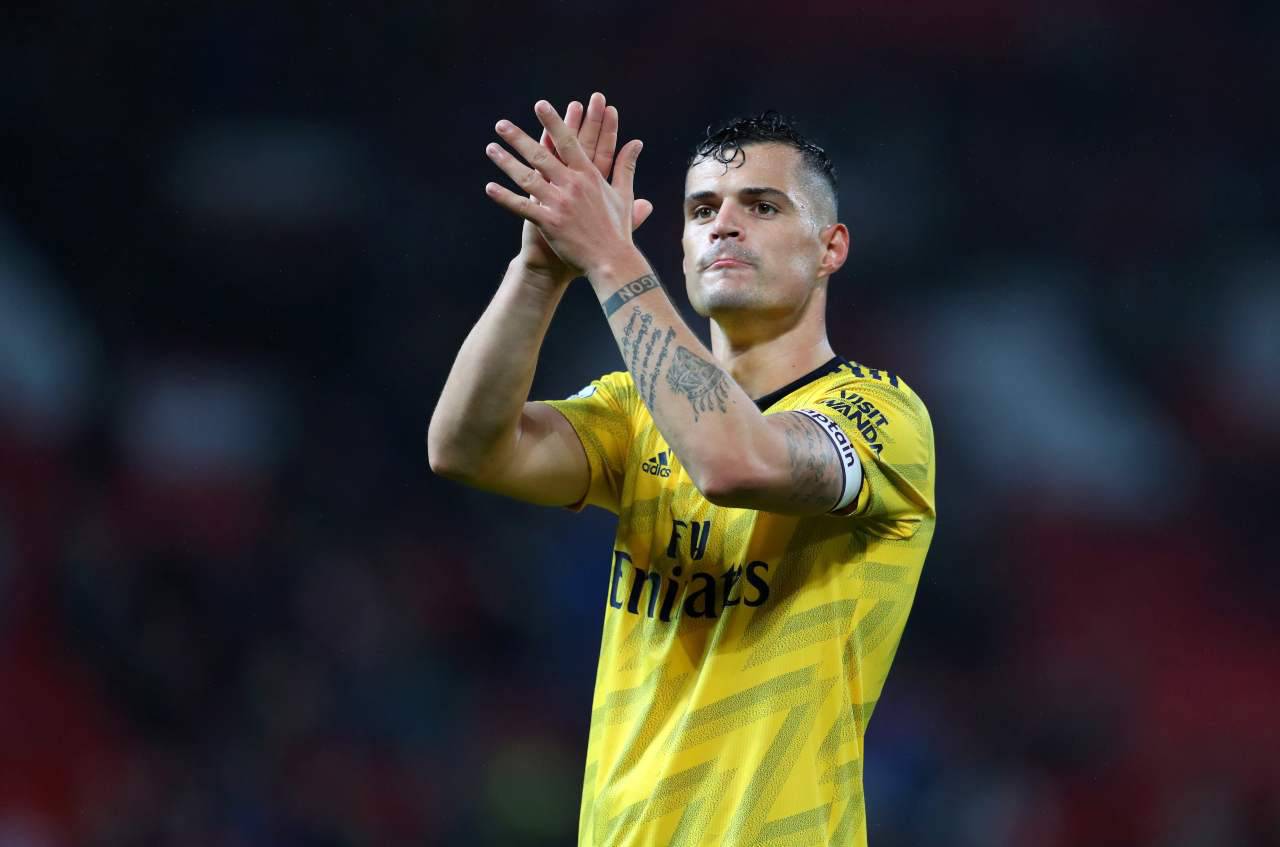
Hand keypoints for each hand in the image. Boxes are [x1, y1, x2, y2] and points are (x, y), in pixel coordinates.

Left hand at [487, 98, 648, 278]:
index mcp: (589, 176)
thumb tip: (636, 142)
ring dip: (506, 162)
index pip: (568, 142)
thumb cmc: (618, 230)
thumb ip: (626, 166)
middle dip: (519, 138)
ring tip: (491, 149)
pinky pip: (522, 207)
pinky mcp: (549, 222)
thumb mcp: (624, 194)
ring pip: (527, 177)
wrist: (612, 261)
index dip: (554, 122)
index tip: (540, 105)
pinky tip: (489, 188)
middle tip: (502, 124)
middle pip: (541, 155)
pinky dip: (505, 198)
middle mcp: (573, 185)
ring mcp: (559, 203)